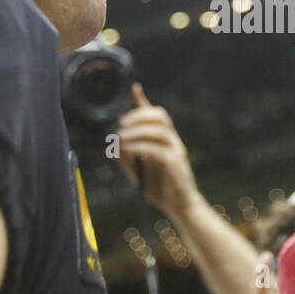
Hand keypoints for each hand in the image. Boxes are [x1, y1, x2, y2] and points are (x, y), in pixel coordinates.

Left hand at [116, 84, 201, 217]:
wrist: (179, 205)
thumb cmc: (159, 188)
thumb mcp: (137, 170)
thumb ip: (127, 156)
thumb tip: (115, 143)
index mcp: (165, 139)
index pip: (156, 115)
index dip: (144, 101)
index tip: (134, 88)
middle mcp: (173, 141)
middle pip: (160, 116)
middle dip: (139, 115)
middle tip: (121, 123)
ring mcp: (176, 150)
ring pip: (159, 130)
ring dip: (137, 130)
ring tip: (121, 136)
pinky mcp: (176, 163)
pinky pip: (157, 149)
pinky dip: (140, 146)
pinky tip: (128, 148)